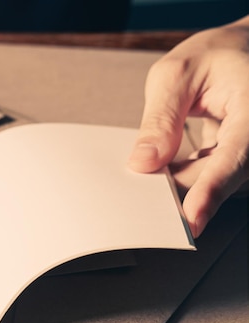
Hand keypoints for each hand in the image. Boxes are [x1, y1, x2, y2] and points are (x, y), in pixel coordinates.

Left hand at [129, 16, 248, 237]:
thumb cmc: (213, 56)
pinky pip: (210, 176)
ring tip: (145, 179)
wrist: (240, 52)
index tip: (191, 218)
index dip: (211, 189)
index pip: (236, 156)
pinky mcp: (239, 159)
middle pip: (219, 174)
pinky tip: (159, 171)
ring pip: (213, 179)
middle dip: (178, 188)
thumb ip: (161, 119)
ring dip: (178, 182)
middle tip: (138, 195)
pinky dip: (182, 176)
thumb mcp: (176, 75)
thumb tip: (144, 163)